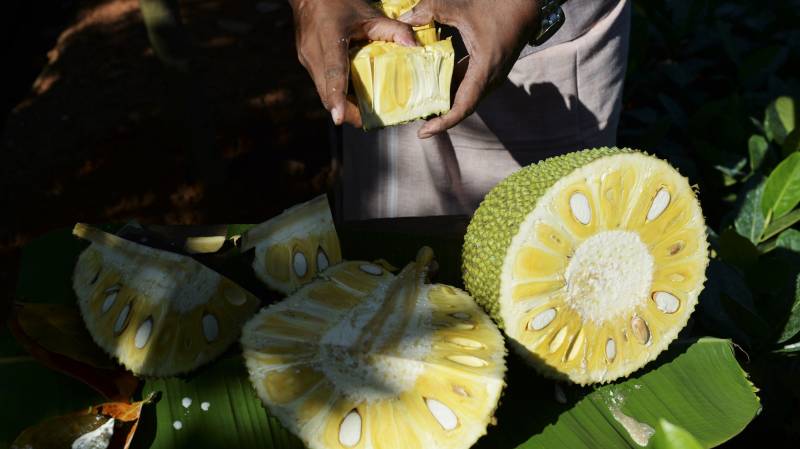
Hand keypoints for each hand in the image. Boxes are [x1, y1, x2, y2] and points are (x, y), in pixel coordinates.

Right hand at [289, 0, 416, 126]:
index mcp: (329, 39)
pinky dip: (336, 92)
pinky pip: (321, 83)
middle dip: (346, 111)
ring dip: (341, 103)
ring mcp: (306, 59)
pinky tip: (351, 93)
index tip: (339, 118)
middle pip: (327, 93)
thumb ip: (393, 29)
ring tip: (363, 111)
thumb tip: (414, 47)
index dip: (337, 98)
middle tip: (368, 121)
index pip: (334, 73)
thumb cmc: (338, 1)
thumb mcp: (367, 12)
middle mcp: (314, 53)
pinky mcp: (305, 61)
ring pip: (322, 91)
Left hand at [399, 0, 540, 137]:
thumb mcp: (460, 6)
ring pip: (466, 96)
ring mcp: (492, 75)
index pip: (463, 107)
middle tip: (414, 117)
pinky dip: (452, 87)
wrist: (527, 2)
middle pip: (463, 106)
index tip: (424, 132)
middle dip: (439, 115)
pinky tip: (434, 82)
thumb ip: (430, 11)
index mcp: (485, 69)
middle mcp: (491, 78)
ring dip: (446, 101)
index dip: (443, 123)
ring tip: (420, 104)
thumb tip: (405, 18)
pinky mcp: (491, 68)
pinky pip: (470, 84)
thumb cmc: (499, 4)